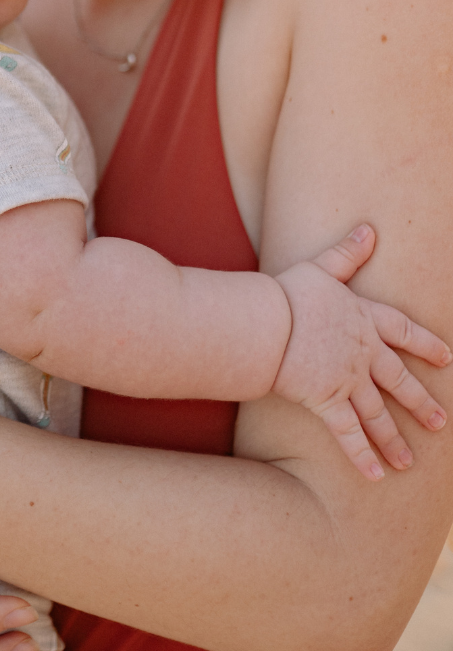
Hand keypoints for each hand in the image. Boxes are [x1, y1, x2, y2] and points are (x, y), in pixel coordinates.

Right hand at [272, 224, 450, 479]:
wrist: (269, 324)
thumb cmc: (290, 293)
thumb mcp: (321, 267)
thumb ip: (347, 253)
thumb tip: (369, 228)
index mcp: (363, 319)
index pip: (403, 332)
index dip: (426, 344)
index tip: (447, 358)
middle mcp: (363, 353)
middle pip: (398, 380)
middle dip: (419, 402)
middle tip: (439, 422)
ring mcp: (347, 380)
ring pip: (376, 413)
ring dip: (392, 438)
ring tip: (408, 462)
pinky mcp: (326, 401)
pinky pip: (347, 434)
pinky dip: (361, 455)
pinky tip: (376, 476)